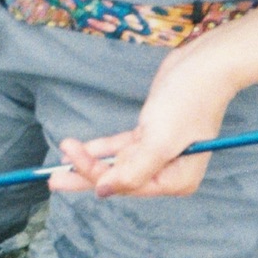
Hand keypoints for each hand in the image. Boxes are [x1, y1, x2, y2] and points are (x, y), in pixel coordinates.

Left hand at [52, 46, 236, 198]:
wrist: (205, 65)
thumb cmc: (188, 102)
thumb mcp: (159, 141)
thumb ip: (132, 171)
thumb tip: (104, 192)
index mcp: (176, 180)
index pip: (127, 185)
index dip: (95, 174)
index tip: (70, 160)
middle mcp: (169, 171)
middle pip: (120, 177)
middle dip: (87, 174)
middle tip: (53, 178)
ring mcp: (161, 152)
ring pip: (118, 162)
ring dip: (91, 159)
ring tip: (62, 160)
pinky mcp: (152, 133)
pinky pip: (123, 146)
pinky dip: (104, 147)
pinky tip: (82, 149)